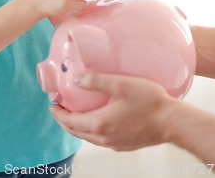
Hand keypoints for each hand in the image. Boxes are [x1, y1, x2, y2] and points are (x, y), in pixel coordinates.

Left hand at [49, 72, 174, 150]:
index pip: (70, 122)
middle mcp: (104, 137)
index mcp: (100, 123)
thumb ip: (97, 80)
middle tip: (58, 109)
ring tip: (73, 113)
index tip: (52, 104)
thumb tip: (77, 79)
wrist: (171, 121)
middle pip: (76, 132)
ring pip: (87, 137)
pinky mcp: (123, 144)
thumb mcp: (121, 84)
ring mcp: (114, 143)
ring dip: (77, 126)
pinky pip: (100, 139)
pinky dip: (90, 130)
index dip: (58, 113)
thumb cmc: (149, 101)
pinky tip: (95, 119)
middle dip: (64, 120)